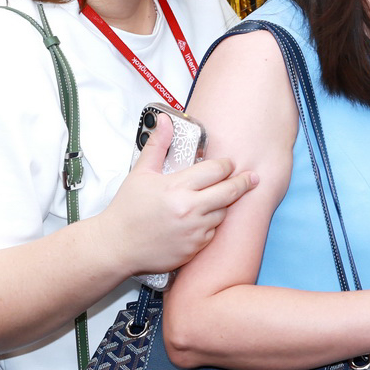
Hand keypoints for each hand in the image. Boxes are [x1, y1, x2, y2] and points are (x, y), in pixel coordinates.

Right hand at [97, 116, 255, 275]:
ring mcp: (194, 230)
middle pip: (230, 191)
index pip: (217, 170)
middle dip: (244, 182)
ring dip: (223, 204)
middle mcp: (190, 209)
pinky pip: (213, 232)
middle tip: (253, 178)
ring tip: (214, 199)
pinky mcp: (195, 248)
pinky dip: (210, 224)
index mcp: (177, 187)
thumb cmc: (127, 209)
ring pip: (224, 212)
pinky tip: (200, 219)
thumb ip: (157, 145)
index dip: (227, 165)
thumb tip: (165, 121)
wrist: (117, 246)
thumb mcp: (140, 173)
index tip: (230, 164)